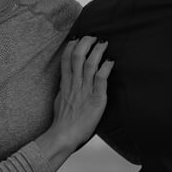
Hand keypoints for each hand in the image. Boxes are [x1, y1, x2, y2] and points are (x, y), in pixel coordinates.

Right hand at [37, 36, 113, 168]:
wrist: (63, 136)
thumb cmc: (62, 123)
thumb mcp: (59, 102)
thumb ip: (64, 91)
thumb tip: (66, 85)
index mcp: (65, 85)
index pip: (66, 59)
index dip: (71, 46)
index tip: (77, 38)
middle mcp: (74, 84)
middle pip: (77, 56)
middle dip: (85, 43)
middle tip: (93, 36)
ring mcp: (85, 91)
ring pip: (90, 64)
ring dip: (97, 51)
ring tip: (103, 43)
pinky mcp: (96, 99)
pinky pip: (101, 80)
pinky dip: (106, 68)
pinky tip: (111, 61)